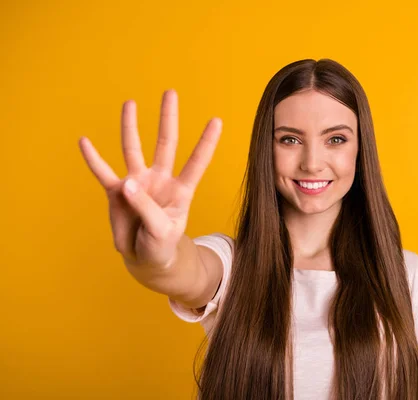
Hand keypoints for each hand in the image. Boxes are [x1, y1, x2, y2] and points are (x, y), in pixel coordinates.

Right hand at [78, 89, 221, 270]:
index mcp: (181, 190)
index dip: (206, 143)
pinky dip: (93, 159)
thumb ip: (146, 208)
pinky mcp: (117, 193)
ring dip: (130, 126)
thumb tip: (127, 183)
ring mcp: (138, 184)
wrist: (145, 258)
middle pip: (166, 143)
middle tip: (170, 92)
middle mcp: (160, 180)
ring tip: (130, 103)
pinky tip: (85, 141)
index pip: (196, 162)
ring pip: (133, 149)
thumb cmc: (161, 244)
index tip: (216, 120)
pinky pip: (103, 172)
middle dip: (168, 118)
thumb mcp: (161, 231)